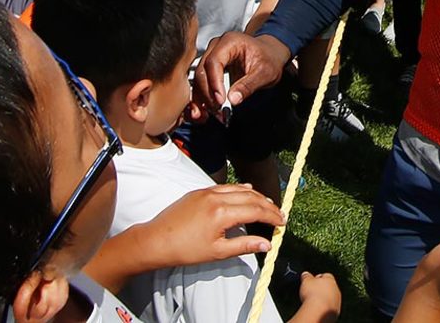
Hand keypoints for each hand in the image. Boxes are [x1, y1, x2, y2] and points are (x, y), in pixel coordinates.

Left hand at [142, 184, 283, 265]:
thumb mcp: (218, 252)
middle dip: (267, 205)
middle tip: (279, 214)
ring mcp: (207, 191)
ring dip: (255, 195)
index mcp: (222, 213)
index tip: (282, 223)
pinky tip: (246, 191)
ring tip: (267, 204)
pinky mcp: (199, 191)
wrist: (157, 240)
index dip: (272, 216)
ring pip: (238, 189)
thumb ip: (244, 245)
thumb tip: (267, 244)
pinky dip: (239, 189)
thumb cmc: (186, 250)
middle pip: (250, 197)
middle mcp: (216, 197)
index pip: (255, 210)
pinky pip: (225, 186)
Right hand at [190, 31, 289, 116]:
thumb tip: (233, 99)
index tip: (220, 101)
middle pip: (202, 71)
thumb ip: (248, 85)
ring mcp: (211, 57)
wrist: (270, 55)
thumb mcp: (264, 73)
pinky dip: (202, 99)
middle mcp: (216, 47)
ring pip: (198, 80)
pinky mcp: (210, 69)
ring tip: (213, 114)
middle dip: (208, 94)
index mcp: (230, 42)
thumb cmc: (269, 59)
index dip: (214, 82)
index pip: (214, 61)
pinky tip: (207, 112)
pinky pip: (201, 84)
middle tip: (218, 111)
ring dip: (202, 99)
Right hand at [298, 271, 341, 318]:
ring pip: (330, 298)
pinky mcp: (336, 312)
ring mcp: (337, 302)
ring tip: (314, 302)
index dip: (317, 278)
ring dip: (323, 299)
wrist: (318, 311)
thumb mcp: (306, 280)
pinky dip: (324, 308)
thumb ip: (306, 276)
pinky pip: (329, 308)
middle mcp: (336, 290)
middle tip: (312, 292)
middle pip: (329, 287)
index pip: (325, 276)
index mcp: (330, 280)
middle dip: (321, 289)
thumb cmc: (313, 294)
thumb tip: (305, 274)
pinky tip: (318, 309)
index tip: (311, 282)